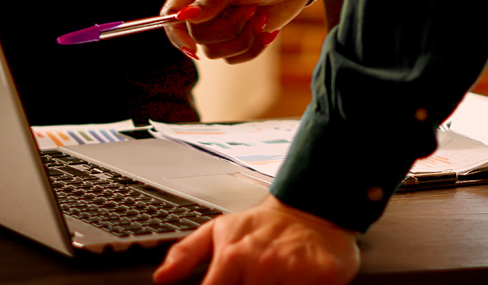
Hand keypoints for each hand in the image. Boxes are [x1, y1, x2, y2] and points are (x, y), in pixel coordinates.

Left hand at [153, 195, 358, 284]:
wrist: (311, 209)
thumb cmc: (262, 226)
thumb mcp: (219, 231)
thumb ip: (186, 253)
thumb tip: (162, 277)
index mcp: (232, 257)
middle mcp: (262, 265)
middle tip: (254, 280)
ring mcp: (294, 272)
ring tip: (275, 279)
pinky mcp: (325, 275)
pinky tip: (296, 280)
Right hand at [161, 0, 321, 63]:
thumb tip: (183, 18)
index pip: (171, 15)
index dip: (177, 33)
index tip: (192, 46)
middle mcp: (204, 9)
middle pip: (197, 38)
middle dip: (228, 30)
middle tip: (250, 10)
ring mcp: (221, 26)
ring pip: (216, 52)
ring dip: (243, 38)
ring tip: (259, 16)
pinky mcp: (239, 40)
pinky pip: (235, 58)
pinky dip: (254, 47)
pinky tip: (267, 28)